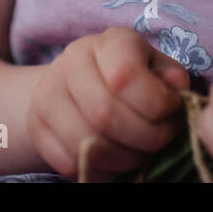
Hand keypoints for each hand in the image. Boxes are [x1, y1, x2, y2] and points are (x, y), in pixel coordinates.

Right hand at [26, 26, 189, 180]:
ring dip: (122, 159)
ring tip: (138, 154)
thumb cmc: (133, 79)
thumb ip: (171, 78)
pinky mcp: (37, 124)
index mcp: (111, 41)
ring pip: (85, 141)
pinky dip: (98, 170)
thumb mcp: (158, 69)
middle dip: (143, 139)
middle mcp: (73, 59)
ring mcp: (48, 91)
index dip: (156, 104)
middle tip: (159, 143)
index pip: (126, 75)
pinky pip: (67, 160)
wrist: (79, 87)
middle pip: (105, 113)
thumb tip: (175, 87)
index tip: (171, 115)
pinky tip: (113, 161)